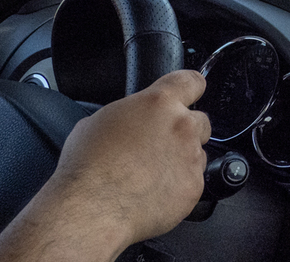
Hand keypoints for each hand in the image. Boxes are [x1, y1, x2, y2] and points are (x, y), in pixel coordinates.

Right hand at [0, 71, 211, 261]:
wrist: (92, 209)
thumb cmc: (88, 167)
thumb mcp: (100, 120)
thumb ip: (131, 112)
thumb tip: (135, 117)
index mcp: (159, 103)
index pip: (191, 81)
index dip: (191, 87)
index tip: (190, 93)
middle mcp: (182, 126)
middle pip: (200, 120)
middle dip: (185, 131)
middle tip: (160, 146)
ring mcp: (191, 157)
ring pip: (197, 153)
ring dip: (182, 159)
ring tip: (151, 174)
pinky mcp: (194, 186)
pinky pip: (193, 181)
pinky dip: (179, 185)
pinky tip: (154, 191)